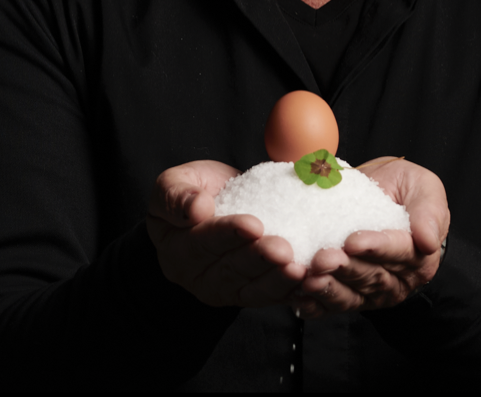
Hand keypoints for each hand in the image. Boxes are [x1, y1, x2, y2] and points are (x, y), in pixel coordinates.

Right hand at [146, 160, 306, 307]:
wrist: (213, 204)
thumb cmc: (192, 191)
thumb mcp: (173, 182)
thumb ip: (176, 195)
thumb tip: (196, 208)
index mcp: (176, 249)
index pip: (203, 242)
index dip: (228, 234)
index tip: (254, 224)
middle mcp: (198, 276)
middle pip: (229, 270)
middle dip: (258, 260)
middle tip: (283, 250)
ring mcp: (224, 289)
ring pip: (251, 290)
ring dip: (276, 280)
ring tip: (298, 269)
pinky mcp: (248, 293)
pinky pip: (268, 296)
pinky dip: (289, 291)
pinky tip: (307, 282)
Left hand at [293, 157, 449, 318]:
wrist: (380, 194)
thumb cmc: (404, 188)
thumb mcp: (424, 187)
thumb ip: (429, 211)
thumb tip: (429, 241)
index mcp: (417, 254)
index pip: (398, 253)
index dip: (375, 248)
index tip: (353, 241)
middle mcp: (396, 278)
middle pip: (370, 276)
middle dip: (345, 268)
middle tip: (322, 258)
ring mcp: (370, 290)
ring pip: (350, 294)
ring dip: (328, 287)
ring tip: (310, 276)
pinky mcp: (349, 294)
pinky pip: (332, 305)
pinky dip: (315, 304)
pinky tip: (300, 297)